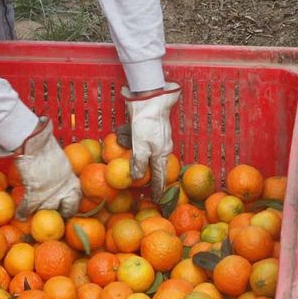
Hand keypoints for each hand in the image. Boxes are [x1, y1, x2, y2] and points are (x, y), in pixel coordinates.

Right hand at [0, 118, 79, 216]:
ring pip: (47, 209)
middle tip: (57, 213)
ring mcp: (50, 192)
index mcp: (71, 179)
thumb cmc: (45, 145)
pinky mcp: (35, 193)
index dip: (73, 204)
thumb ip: (60, 170)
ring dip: (41, 212)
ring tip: (36, 215)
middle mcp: (64, 188)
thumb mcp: (59, 159)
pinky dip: (23, 212)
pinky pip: (29, 207)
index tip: (68, 207)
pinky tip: (20, 216)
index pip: (77, 197)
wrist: (35, 142)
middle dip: (64, 213)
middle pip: (68, 208)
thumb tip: (56, 173)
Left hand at [122, 83, 181, 198]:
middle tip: (150, 190)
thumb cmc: (146, 123)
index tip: (157, 200)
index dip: (158, 188)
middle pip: (158, 167)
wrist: (152, 98)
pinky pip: (147, 144)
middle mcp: (163, 148)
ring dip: (147, 162)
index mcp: (161, 154)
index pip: (160, 176)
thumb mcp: (141, 144)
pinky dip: (142, 148)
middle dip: (154, 178)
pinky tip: (135, 147)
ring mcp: (159, 139)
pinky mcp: (153, 130)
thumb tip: (136, 178)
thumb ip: (139, 162)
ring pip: (152, 155)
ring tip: (142, 171)